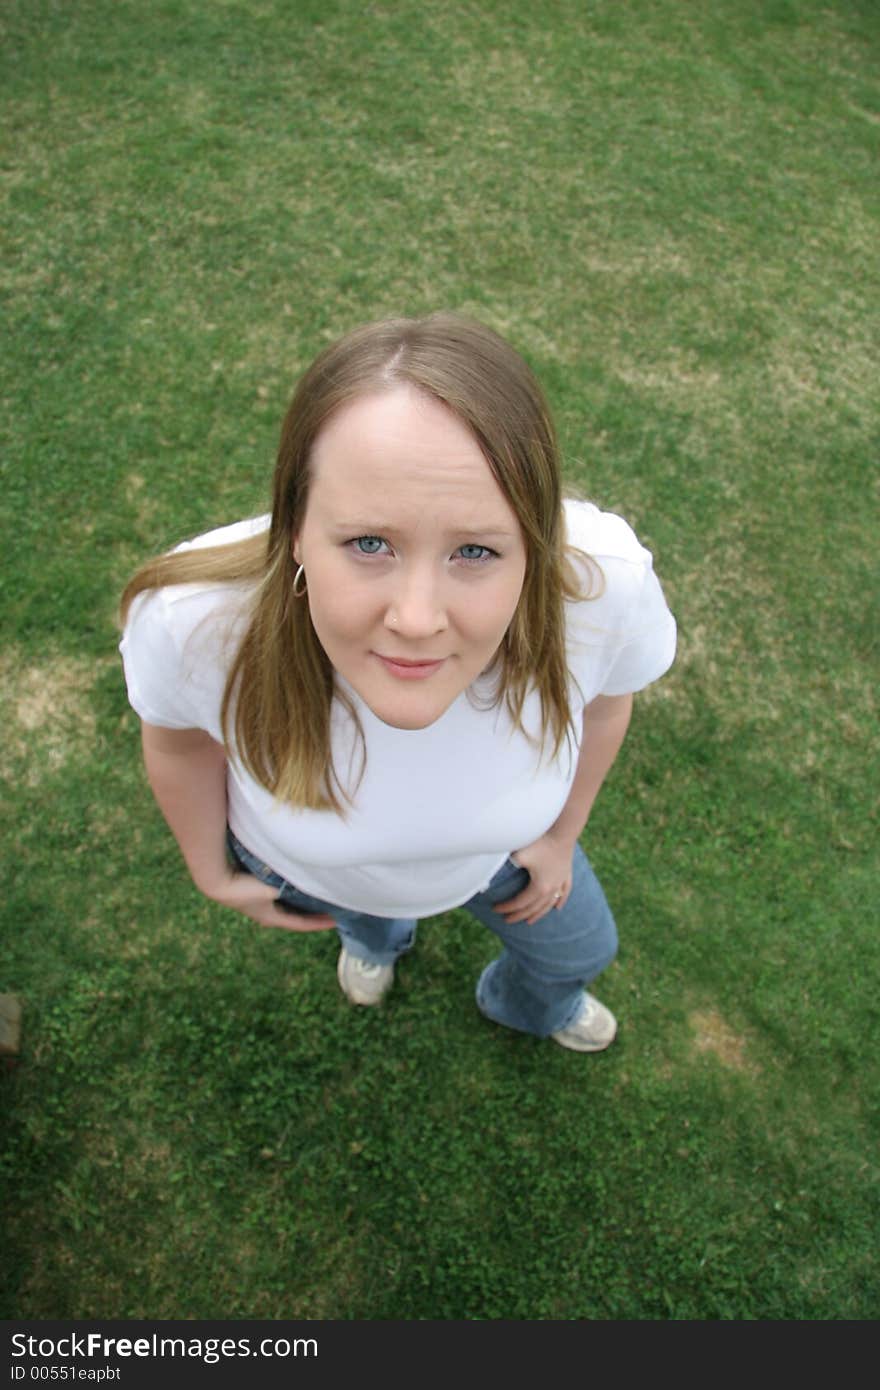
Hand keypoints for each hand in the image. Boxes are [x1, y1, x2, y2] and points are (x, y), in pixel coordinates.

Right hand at [202, 870, 336, 932]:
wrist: (217, 881)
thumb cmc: (244, 887)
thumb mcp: (271, 888)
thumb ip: (289, 887)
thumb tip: (307, 883)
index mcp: (272, 918)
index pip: (301, 924)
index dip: (319, 924)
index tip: (335, 921)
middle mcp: (267, 916)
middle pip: (296, 919)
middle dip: (313, 916)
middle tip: (330, 912)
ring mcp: (259, 908)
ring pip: (287, 910)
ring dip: (302, 908)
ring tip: (316, 902)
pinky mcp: (254, 898)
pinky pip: (279, 901)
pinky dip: (291, 899)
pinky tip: (295, 890)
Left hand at [494, 832, 575, 924]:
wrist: (562, 831)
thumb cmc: (540, 843)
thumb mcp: (519, 855)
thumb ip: (506, 865)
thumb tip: (490, 871)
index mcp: (539, 887)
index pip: (520, 902)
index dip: (507, 907)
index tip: (495, 909)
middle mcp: (552, 889)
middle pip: (533, 908)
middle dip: (519, 915)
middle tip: (507, 920)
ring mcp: (561, 883)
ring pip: (549, 905)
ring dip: (538, 914)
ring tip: (529, 921)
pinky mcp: (566, 875)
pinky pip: (564, 893)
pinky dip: (560, 901)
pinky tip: (557, 908)